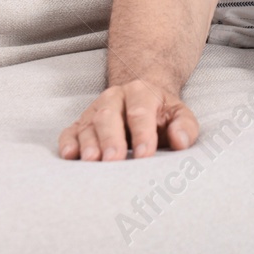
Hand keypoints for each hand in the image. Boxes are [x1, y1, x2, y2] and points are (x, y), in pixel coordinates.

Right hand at [58, 79, 198, 161]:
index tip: (145, 154)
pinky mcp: (80, 124)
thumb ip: (185, 126)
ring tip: (91, 161)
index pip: (140, 112)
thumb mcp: (179, 114)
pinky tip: (69, 154)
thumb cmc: (161, 114)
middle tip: (114, 160)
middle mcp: (113, 98)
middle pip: (109, 117)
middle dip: (111, 139)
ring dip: (88, 144)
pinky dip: (68, 143)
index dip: (143, 133)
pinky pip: (69, 132)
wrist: (140, 98)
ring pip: (88, 126)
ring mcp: (94, 111)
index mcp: (140, 92)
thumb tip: (180, 141)